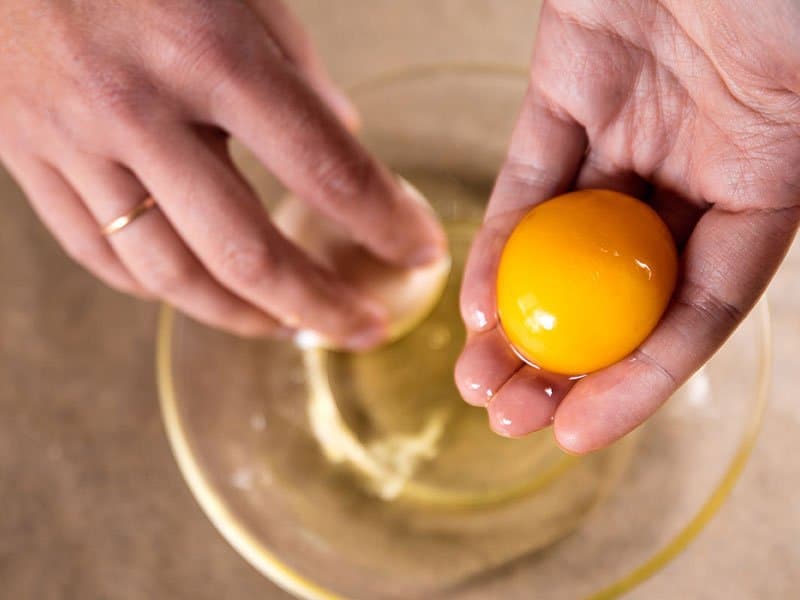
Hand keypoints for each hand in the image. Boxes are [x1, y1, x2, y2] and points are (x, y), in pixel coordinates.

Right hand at [0, 0, 444, 347]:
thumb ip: (293, 67)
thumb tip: (342, 133)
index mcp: (208, 52)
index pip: (323, 168)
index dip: (384, 221)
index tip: (421, 249)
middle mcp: (139, 108)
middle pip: (246, 251)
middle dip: (320, 305)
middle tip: (366, 328)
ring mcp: (72, 141)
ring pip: (169, 274)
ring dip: (243, 317)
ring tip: (292, 330)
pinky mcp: (26, 158)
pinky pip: (100, 252)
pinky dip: (160, 288)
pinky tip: (203, 293)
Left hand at [457, 0, 799, 451]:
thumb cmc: (784, 7)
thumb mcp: (797, 133)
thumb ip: (756, 215)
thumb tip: (694, 315)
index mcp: (764, 190)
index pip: (693, 314)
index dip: (635, 383)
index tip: (576, 433)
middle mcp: (692, 171)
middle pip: (617, 293)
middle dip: (561, 366)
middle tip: (508, 417)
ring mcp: (628, 132)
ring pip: (563, 249)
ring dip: (517, 320)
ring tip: (477, 381)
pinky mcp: (568, 89)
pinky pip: (526, 181)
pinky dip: (500, 242)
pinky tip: (472, 302)